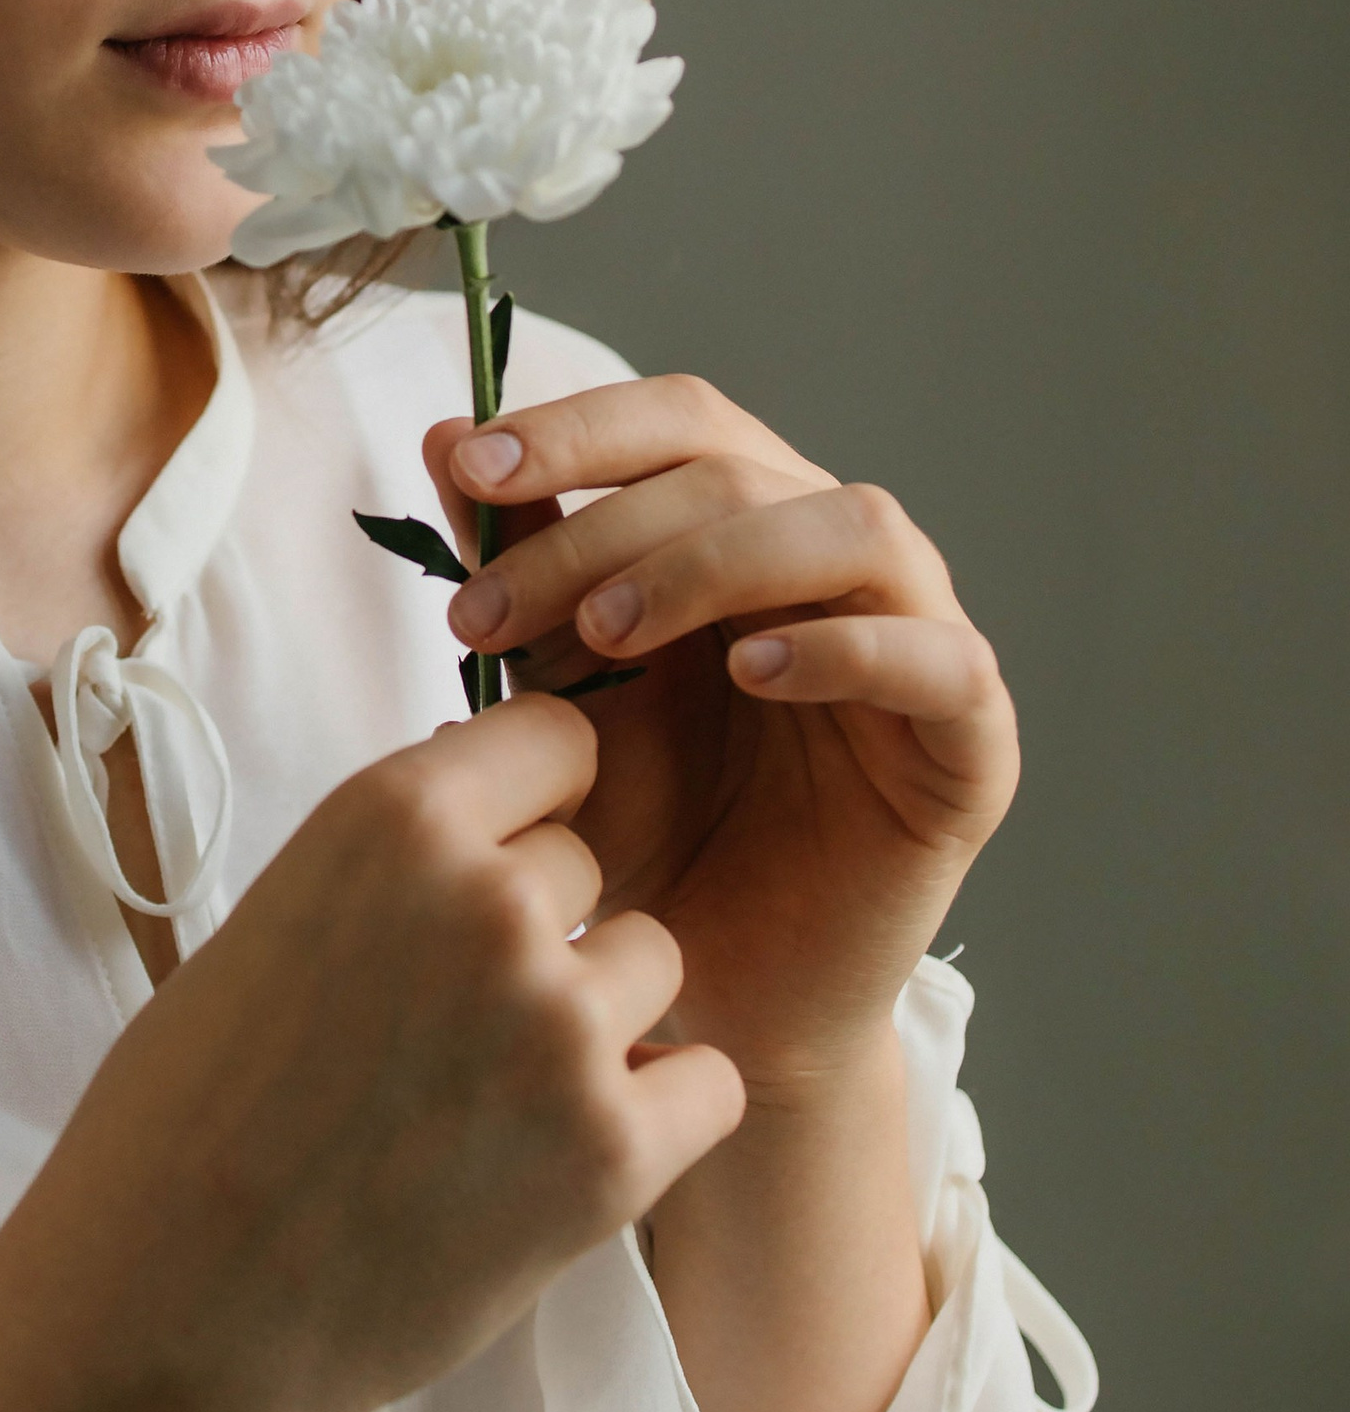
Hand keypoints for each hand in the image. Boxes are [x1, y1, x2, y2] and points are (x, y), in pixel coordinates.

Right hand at [0, 696, 742, 1411]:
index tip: (497, 868)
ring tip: (471, 1113)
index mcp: (383, 815)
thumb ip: (408, 848)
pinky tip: (529, 1178)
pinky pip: (705, 1086)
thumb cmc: (183, 1133)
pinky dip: (647, 1127)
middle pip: (622, 855)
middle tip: (451, 1029)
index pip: (560, 727)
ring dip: (610, 1031)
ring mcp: (557, 1022)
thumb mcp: (272, 927)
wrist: (156, 1335)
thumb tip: (537, 759)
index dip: (541, 803)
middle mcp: (484, 894)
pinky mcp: (609, 1153)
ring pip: (666, 971)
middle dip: (572, 925)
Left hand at [427, 375, 1015, 1094]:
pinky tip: (753, 673)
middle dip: (599, 525)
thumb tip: (440, 434)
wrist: (704, 989)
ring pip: (851, 525)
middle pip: (740, 468)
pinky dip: (848, 648)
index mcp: (745, 527)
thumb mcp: (554, 693)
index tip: (465, 469)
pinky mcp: (972, 743)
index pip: (677, 423)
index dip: (577, 427)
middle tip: (493, 613)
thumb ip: (515, 568)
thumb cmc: (640, 830)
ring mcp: (919, 639)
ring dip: (712, 562)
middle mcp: (838, 559)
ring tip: (607, 634)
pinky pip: (939, 658)